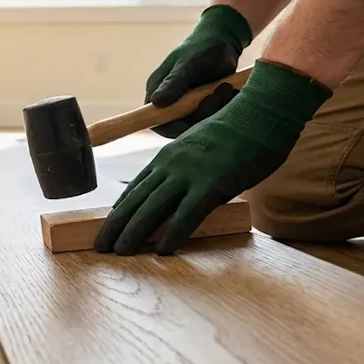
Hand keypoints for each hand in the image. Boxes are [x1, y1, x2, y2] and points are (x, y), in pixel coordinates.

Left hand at [94, 60, 332, 255]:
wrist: (261, 111)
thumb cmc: (239, 132)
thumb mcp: (201, 149)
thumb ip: (187, 170)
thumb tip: (184, 195)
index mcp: (167, 157)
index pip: (135, 188)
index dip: (120, 210)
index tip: (109, 227)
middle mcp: (171, 165)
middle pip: (135, 199)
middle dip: (115, 226)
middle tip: (101, 246)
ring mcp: (189, 173)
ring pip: (152, 208)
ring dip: (133, 233)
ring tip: (120, 252)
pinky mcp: (212, 183)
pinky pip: (187, 214)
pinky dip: (173, 233)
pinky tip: (163, 250)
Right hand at [146, 5, 252, 137]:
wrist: (224, 40)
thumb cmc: (201, 47)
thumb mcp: (187, 64)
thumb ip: (174, 83)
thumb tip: (157, 102)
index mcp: (158, 90)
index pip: (156, 119)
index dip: (169, 127)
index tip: (187, 125)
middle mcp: (171, 100)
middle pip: (180, 124)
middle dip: (200, 115)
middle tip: (215, 97)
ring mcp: (189, 103)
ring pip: (200, 122)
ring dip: (215, 109)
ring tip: (226, 88)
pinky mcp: (205, 103)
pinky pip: (213, 115)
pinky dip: (224, 107)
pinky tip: (231, 91)